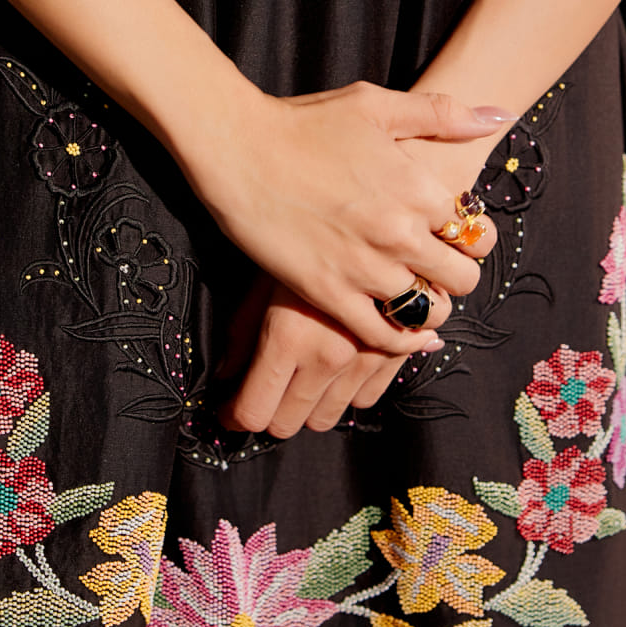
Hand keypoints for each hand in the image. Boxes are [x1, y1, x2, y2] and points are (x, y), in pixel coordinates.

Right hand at [184, 81, 512, 348]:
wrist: (237, 149)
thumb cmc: (303, 122)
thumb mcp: (376, 104)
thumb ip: (441, 113)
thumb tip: (497, 115)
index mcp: (417, 188)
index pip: (472, 230)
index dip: (466, 234)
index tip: (451, 235)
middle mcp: (399, 233)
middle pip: (460, 277)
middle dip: (456, 275)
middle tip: (438, 269)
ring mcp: (364, 268)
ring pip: (428, 310)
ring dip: (431, 308)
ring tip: (420, 297)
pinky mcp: (329, 294)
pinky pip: (383, 334)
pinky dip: (403, 342)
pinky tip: (409, 334)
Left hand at [218, 216, 495, 437]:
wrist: (385, 203)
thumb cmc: (309, 228)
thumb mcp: (265, 273)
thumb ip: (244, 329)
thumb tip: (226, 374)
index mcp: (287, 337)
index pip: (254, 412)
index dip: (236, 415)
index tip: (230, 407)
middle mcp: (329, 356)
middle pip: (289, 423)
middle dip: (269, 413)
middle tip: (259, 393)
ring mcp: (367, 357)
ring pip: (330, 417)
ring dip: (308, 405)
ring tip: (297, 378)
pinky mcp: (399, 352)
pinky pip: (367, 399)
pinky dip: (347, 390)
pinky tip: (336, 364)